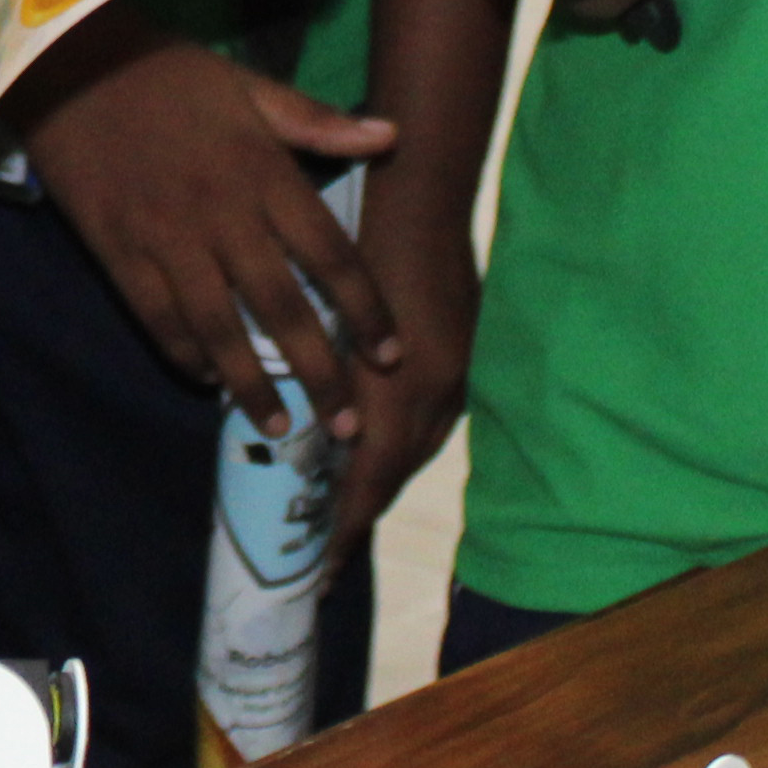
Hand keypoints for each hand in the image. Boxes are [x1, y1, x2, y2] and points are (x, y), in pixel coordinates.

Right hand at [22, 17, 397, 437]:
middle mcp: (221, 214)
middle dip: (320, 370)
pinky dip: (185, 355)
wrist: (67, 65)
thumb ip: (315, 120)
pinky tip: (207, 381)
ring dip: (252, 384)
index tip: (390, 356)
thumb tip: (391, 135)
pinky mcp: (118, 252)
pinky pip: (157, 318)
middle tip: (348, 425)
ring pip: (218, 327)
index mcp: (262, 172)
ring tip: (280, 428)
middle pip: (281, 306)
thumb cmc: (165, 74)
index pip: (329, 253)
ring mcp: (166, 239)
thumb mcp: (246, 85)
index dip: (365, 309)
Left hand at [333, 171, 474, 573]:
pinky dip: (396, 446)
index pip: (370, 484)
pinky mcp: (461, 356)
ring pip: (411, 451)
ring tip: (337, 515)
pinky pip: (426, 421)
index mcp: (401, 391)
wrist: (416, 193)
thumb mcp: (331, 321)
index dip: (343, 531)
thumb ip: (325, 381)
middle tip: (318, 559)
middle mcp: (436, 393)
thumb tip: (306, 435)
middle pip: (393, 476)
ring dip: (374, 484)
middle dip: (356, 518)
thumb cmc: (358, 246)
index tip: (316, 574)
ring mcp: (454, 374)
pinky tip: (371, 450)